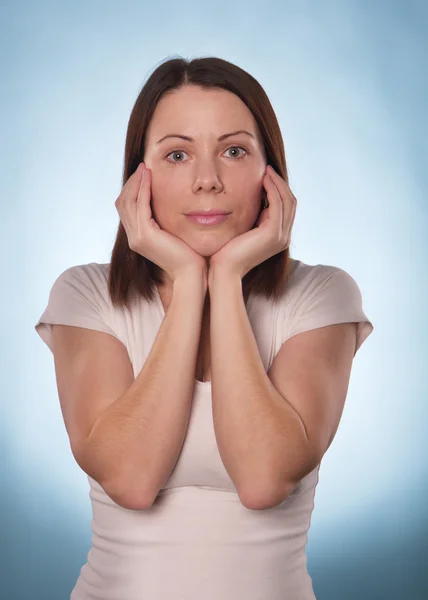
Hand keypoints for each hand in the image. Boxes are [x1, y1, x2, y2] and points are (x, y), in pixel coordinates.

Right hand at [115, 163, 207, 283]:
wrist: (191, 273)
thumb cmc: (189, 255)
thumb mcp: (173, 234)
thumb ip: (166, 221)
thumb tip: (170, 204)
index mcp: (138, 238)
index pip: (127, 208)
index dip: (132, 189)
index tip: (143, 174)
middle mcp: (133, 238)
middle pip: (123, 203)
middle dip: (132, 183)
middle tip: (142, 167)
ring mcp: (137, 238)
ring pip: (128, 202)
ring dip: (136, 183)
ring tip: (145, 168)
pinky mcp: (144, 236)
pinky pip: (139, 206)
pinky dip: (142, 190)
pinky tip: (149, 178)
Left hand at [209, 164, 295, 279]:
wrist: (223, 270)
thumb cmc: (226, 252)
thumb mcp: (242, 230)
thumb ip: (251, 218)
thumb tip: (250, 198)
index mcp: (278, 237)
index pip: (285, 207)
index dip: (278, 189)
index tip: (266, 175)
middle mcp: (283, 237)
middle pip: (290, 202)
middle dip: (280, 183)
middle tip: (267, 168)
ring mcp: (280, 236)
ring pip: (287, 200)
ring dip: (277, 183)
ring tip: (265, 170)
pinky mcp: (272, 234)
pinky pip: (277, 204)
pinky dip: (272, 189)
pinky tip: (262, 180)